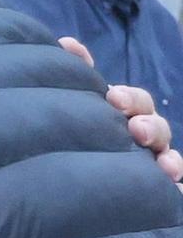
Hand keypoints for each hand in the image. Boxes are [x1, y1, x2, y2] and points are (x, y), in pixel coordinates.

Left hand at [61, 36, 182, 181]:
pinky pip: (174, 192)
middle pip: (155, 129)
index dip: (129, 99)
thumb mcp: (76, 107)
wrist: (67, 187)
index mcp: (122, 116)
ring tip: (165, 167)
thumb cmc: (77, 134)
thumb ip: (75, 76)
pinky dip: (178, 191)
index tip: (113, 98)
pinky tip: (177, 194)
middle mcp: (139, 138)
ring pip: (168, 159)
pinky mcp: (156, 191)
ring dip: (169, 160)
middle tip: (135, 129)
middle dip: (150, 127)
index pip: (135, 103)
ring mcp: (150, 164)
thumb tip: (68, 43)